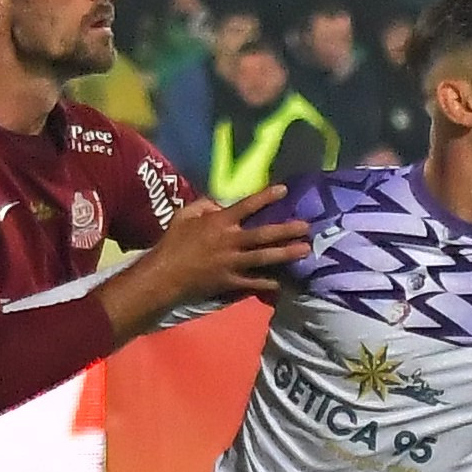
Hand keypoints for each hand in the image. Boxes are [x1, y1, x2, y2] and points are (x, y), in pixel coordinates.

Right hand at [128, 187, 313, 308]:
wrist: (164, 276)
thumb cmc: (172, 244)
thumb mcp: (183, 216)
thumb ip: (202, 205)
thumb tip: (219, 203)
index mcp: (219, 222)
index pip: (246, 206)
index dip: (266, 197)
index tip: (284, 190)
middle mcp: (230, 241)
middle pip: (263, 234)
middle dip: (286, 230)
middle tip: (307, 227)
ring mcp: (232, 263)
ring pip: (264, 257)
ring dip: (286, 254)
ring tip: (304, 250)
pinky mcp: (230, 282)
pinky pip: (253, 282)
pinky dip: (267, 282)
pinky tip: (283, 281)